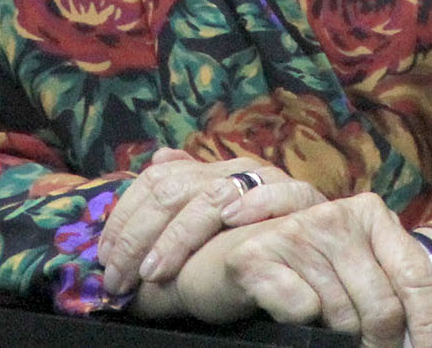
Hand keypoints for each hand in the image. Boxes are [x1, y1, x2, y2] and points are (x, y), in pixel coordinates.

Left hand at [101, 146, 322, 294]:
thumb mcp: (213, 220)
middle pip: (175, 190)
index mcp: (209, 171)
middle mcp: (234, 169)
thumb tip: (157, 157)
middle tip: (121, 276)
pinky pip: (280, 194)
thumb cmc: (259, 239)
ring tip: (156, 271)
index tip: (105, 256)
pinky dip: (254, 205)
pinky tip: (230, 222)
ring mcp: (268, 180)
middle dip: (140, 235)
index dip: (126, 218)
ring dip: (180, 235)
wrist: (325, 242)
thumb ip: (184, 194)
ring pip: (214, 196)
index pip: (156, 180)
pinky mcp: (303, 197)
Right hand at [176, 192, 431, 347]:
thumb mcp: (350, 266)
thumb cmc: (297, 271)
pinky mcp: (260, 255)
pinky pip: (303, 314)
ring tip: (319, 323)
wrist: (217, 260)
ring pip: (344, 318)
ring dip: (336, 336)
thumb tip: (431, 339)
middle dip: (380, 344)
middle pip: (384, 307)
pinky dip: (298, 325)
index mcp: (370, 214)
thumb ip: (388, 284)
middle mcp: (336, 215)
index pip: (418, 275)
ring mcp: (297, 232)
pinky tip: (284, 309)